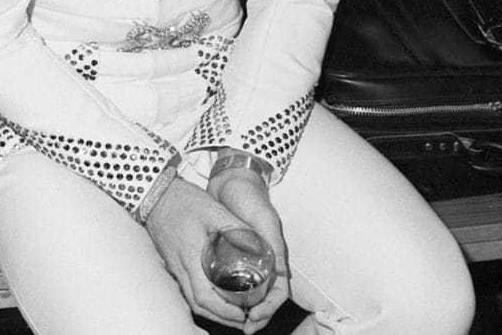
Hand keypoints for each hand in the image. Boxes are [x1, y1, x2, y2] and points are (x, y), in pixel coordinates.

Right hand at [142, 176, 267, 328]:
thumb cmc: (183, 201)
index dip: (224, 310)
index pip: (206, 296)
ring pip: (191, 299)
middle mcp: (181, 266)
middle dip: (222, 317)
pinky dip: (202, 299)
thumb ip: (235, 227)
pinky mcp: (173, 262)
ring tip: (231, 312)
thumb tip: (258, 244)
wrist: (156, 194)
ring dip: (212, 311)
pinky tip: (214, 296)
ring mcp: (174, 266)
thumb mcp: (214, 210)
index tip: (242, 313)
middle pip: (199, 304)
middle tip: (242, 318)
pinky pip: (187, 289)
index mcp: (191, 256)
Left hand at [205, 168, 289, 332]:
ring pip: (250, 293)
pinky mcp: (231, 254)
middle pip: (265, 298)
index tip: (254, 318)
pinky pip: (234, 280)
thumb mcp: (265, 220)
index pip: (278, 293)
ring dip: (244, 309)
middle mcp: (264, 261)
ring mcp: (248, 258)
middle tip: (244, 327)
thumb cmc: (251, 199)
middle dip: (258, 316)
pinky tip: (220, 302)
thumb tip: (280, 274)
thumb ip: (271, 242)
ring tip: (234, 321)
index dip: (269, 309)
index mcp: (275, 257)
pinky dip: (230, 294)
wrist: (232, 182)